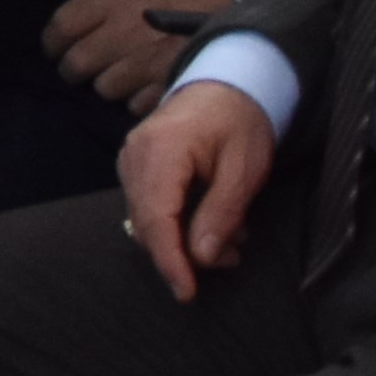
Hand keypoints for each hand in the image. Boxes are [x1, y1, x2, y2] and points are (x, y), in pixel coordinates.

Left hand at [46, 0, 240, 106]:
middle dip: (75, 68)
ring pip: (104, 89)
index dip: (54, 43)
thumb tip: (79, 26)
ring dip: (110, 84)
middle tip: (85, 66)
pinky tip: (150, 84)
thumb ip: (108, 0)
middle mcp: (121, 31)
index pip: (60, 29)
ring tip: (127, 73)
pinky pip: (136, 105)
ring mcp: (143, 63)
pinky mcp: (167, 86)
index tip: (57, 48)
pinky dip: (138, 99)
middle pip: (75, 65)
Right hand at [117, 81, 272, 302]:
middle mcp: (135, 154)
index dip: (170, 261)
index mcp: (162, 150)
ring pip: (146, 218)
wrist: (228, 82)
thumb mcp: (244, 169)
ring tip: (230, 243)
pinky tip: (208, 225)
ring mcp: (131, 158)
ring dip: (182, 240)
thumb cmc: (240, 120)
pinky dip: (175, 223)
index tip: (187, 292)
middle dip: (183, 253)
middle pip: (147, 223)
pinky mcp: (136, 164)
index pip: (157, 219)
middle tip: (231, 259)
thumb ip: (221, 213)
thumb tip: (200, 257)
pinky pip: (148, 205)